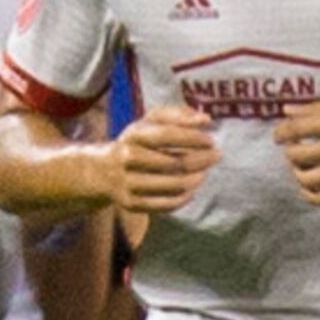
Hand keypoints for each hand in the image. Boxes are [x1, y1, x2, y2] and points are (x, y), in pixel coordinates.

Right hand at [104, 105, 220, 214]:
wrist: (102, 172)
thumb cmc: (137, 143)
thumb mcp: (150, 122)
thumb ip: (177, 115)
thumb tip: (205, 119)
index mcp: (133, 135)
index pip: (166, 135)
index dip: (192, 138)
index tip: (210, 140)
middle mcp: (128, 159)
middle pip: (175, 163)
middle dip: (202, 159)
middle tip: (216, 155)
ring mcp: (129, 184)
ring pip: (175, 185)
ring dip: (197, 178)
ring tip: (205, 172)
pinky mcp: (132, 204)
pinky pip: (168, 204)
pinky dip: (186, 197)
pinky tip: (192, 188)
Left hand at [271, 95, 319, 205]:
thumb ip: (316, 108)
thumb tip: (286, 111)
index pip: (296, 128)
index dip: (281, 134)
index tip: (278, 138)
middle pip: (298, 155)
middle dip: (290, 156)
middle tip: (294, 154)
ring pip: (310, 179)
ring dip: (299, 176)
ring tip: (302, 172)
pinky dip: (312, 196)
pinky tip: (310, 190)